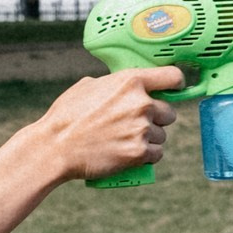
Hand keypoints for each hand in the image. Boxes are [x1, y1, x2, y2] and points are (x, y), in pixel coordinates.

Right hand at [37, 67, 181, 181]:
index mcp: (131, 81)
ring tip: (127, 140)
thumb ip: (114, 84)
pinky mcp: (139, 153)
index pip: (173, 77)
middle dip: (157, 118)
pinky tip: (132, 153)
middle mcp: (141, 104)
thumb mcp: (89, 86)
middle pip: (169, 112)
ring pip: (161, 135)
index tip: (175, 90)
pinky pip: (156, 154)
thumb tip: (125, 86)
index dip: (176, 84)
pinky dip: (147, 156)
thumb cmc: (67, 115)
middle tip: (137, 123)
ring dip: (150, 138)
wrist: (56, 147)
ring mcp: (142, 129)